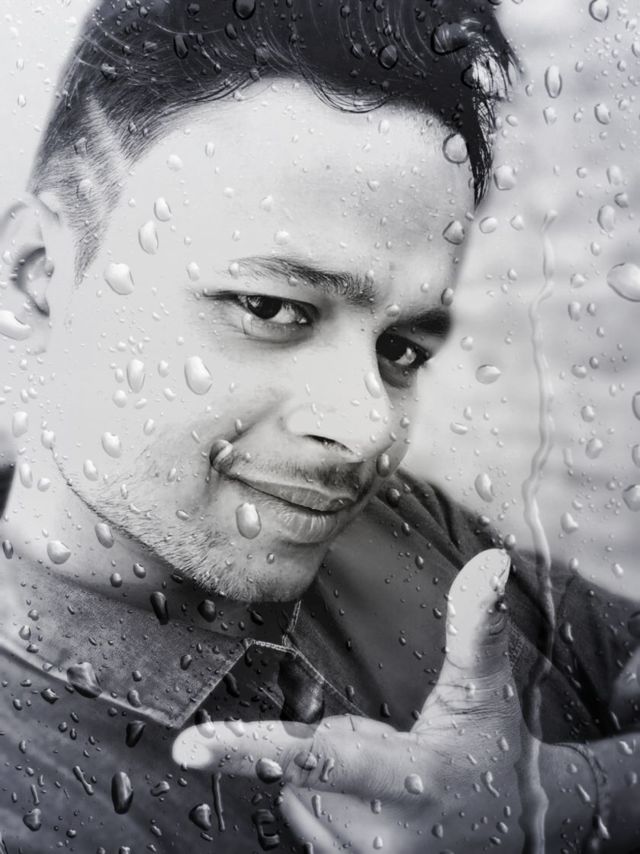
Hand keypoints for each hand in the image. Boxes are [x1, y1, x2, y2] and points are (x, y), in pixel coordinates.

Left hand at [173, 550, 590, 852]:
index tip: (188, 747)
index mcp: (410, 781)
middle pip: (300, 767)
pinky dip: (327, 799)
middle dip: (333, 743)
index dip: (251, 750)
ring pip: (298, 794)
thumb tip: (493, 561)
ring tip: (388, 777)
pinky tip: (374, 802)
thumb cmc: (497, 750)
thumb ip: (479, 623)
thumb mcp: (487, 687)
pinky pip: (306, 818)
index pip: (318, 761)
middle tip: (390, 749)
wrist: (523, 827)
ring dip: (329, 775)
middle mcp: (379, 836)